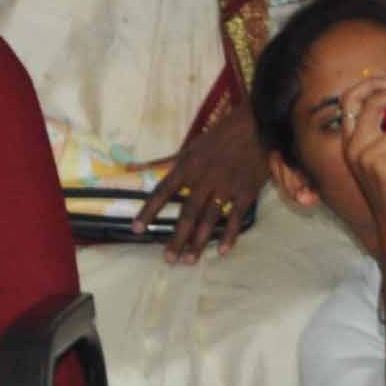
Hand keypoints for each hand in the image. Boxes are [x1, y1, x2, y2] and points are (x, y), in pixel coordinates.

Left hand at [143, 97, 268, 263]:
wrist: (257, 126)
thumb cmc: (221, 136)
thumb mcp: (189, 147)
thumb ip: (161, 162)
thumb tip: (128, 167)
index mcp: (188, 166)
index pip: (163, 192)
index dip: (149, 211)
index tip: (136, 229)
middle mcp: (204, 178)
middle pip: (187, 213)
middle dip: (177, 237)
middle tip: (168, 259)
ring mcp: (227, 186)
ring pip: (210, 218)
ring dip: (200, 241)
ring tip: (190, 260)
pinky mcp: (246, 192)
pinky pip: (236, 217)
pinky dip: (230, 234)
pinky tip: (223, 250)